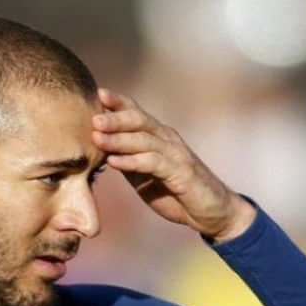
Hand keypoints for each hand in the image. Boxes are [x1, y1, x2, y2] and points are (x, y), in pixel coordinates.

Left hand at [92, 89, 255, 241]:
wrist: (212, 211)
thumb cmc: (177, 192)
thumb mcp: (147, 175)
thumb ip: (128, 160)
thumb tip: (101, 151)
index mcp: (159, 137)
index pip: (137, 113)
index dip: (119, 102)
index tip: (97, 94)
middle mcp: (168, 140)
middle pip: (139, 120)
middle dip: (115, 118)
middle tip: (93, 119)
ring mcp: (176, 155)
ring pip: (144, 140)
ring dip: (118, 138)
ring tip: (96, 137)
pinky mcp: (181, 173)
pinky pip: (153, 163)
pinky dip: (132, 161)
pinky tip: (114, 161)